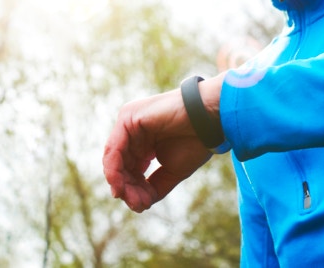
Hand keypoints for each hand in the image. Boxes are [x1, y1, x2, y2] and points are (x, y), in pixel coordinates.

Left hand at [102, 76, 223, 211]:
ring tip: (130, 198)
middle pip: (120, 165)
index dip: (134, 189)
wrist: (209, 120)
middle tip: (138, 205)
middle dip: (127, 188)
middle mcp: (132, 132)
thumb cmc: (196, 141)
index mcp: (143, 142)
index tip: (143, 206)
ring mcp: (128, 123)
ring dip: (120, 182)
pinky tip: (121, 185)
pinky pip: (114, 148)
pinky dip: (115, 169)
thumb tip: (139, 204)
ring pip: (114, 159)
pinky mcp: (128, 118)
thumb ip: (155, 186)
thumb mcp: (172, 170)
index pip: (129, 169)